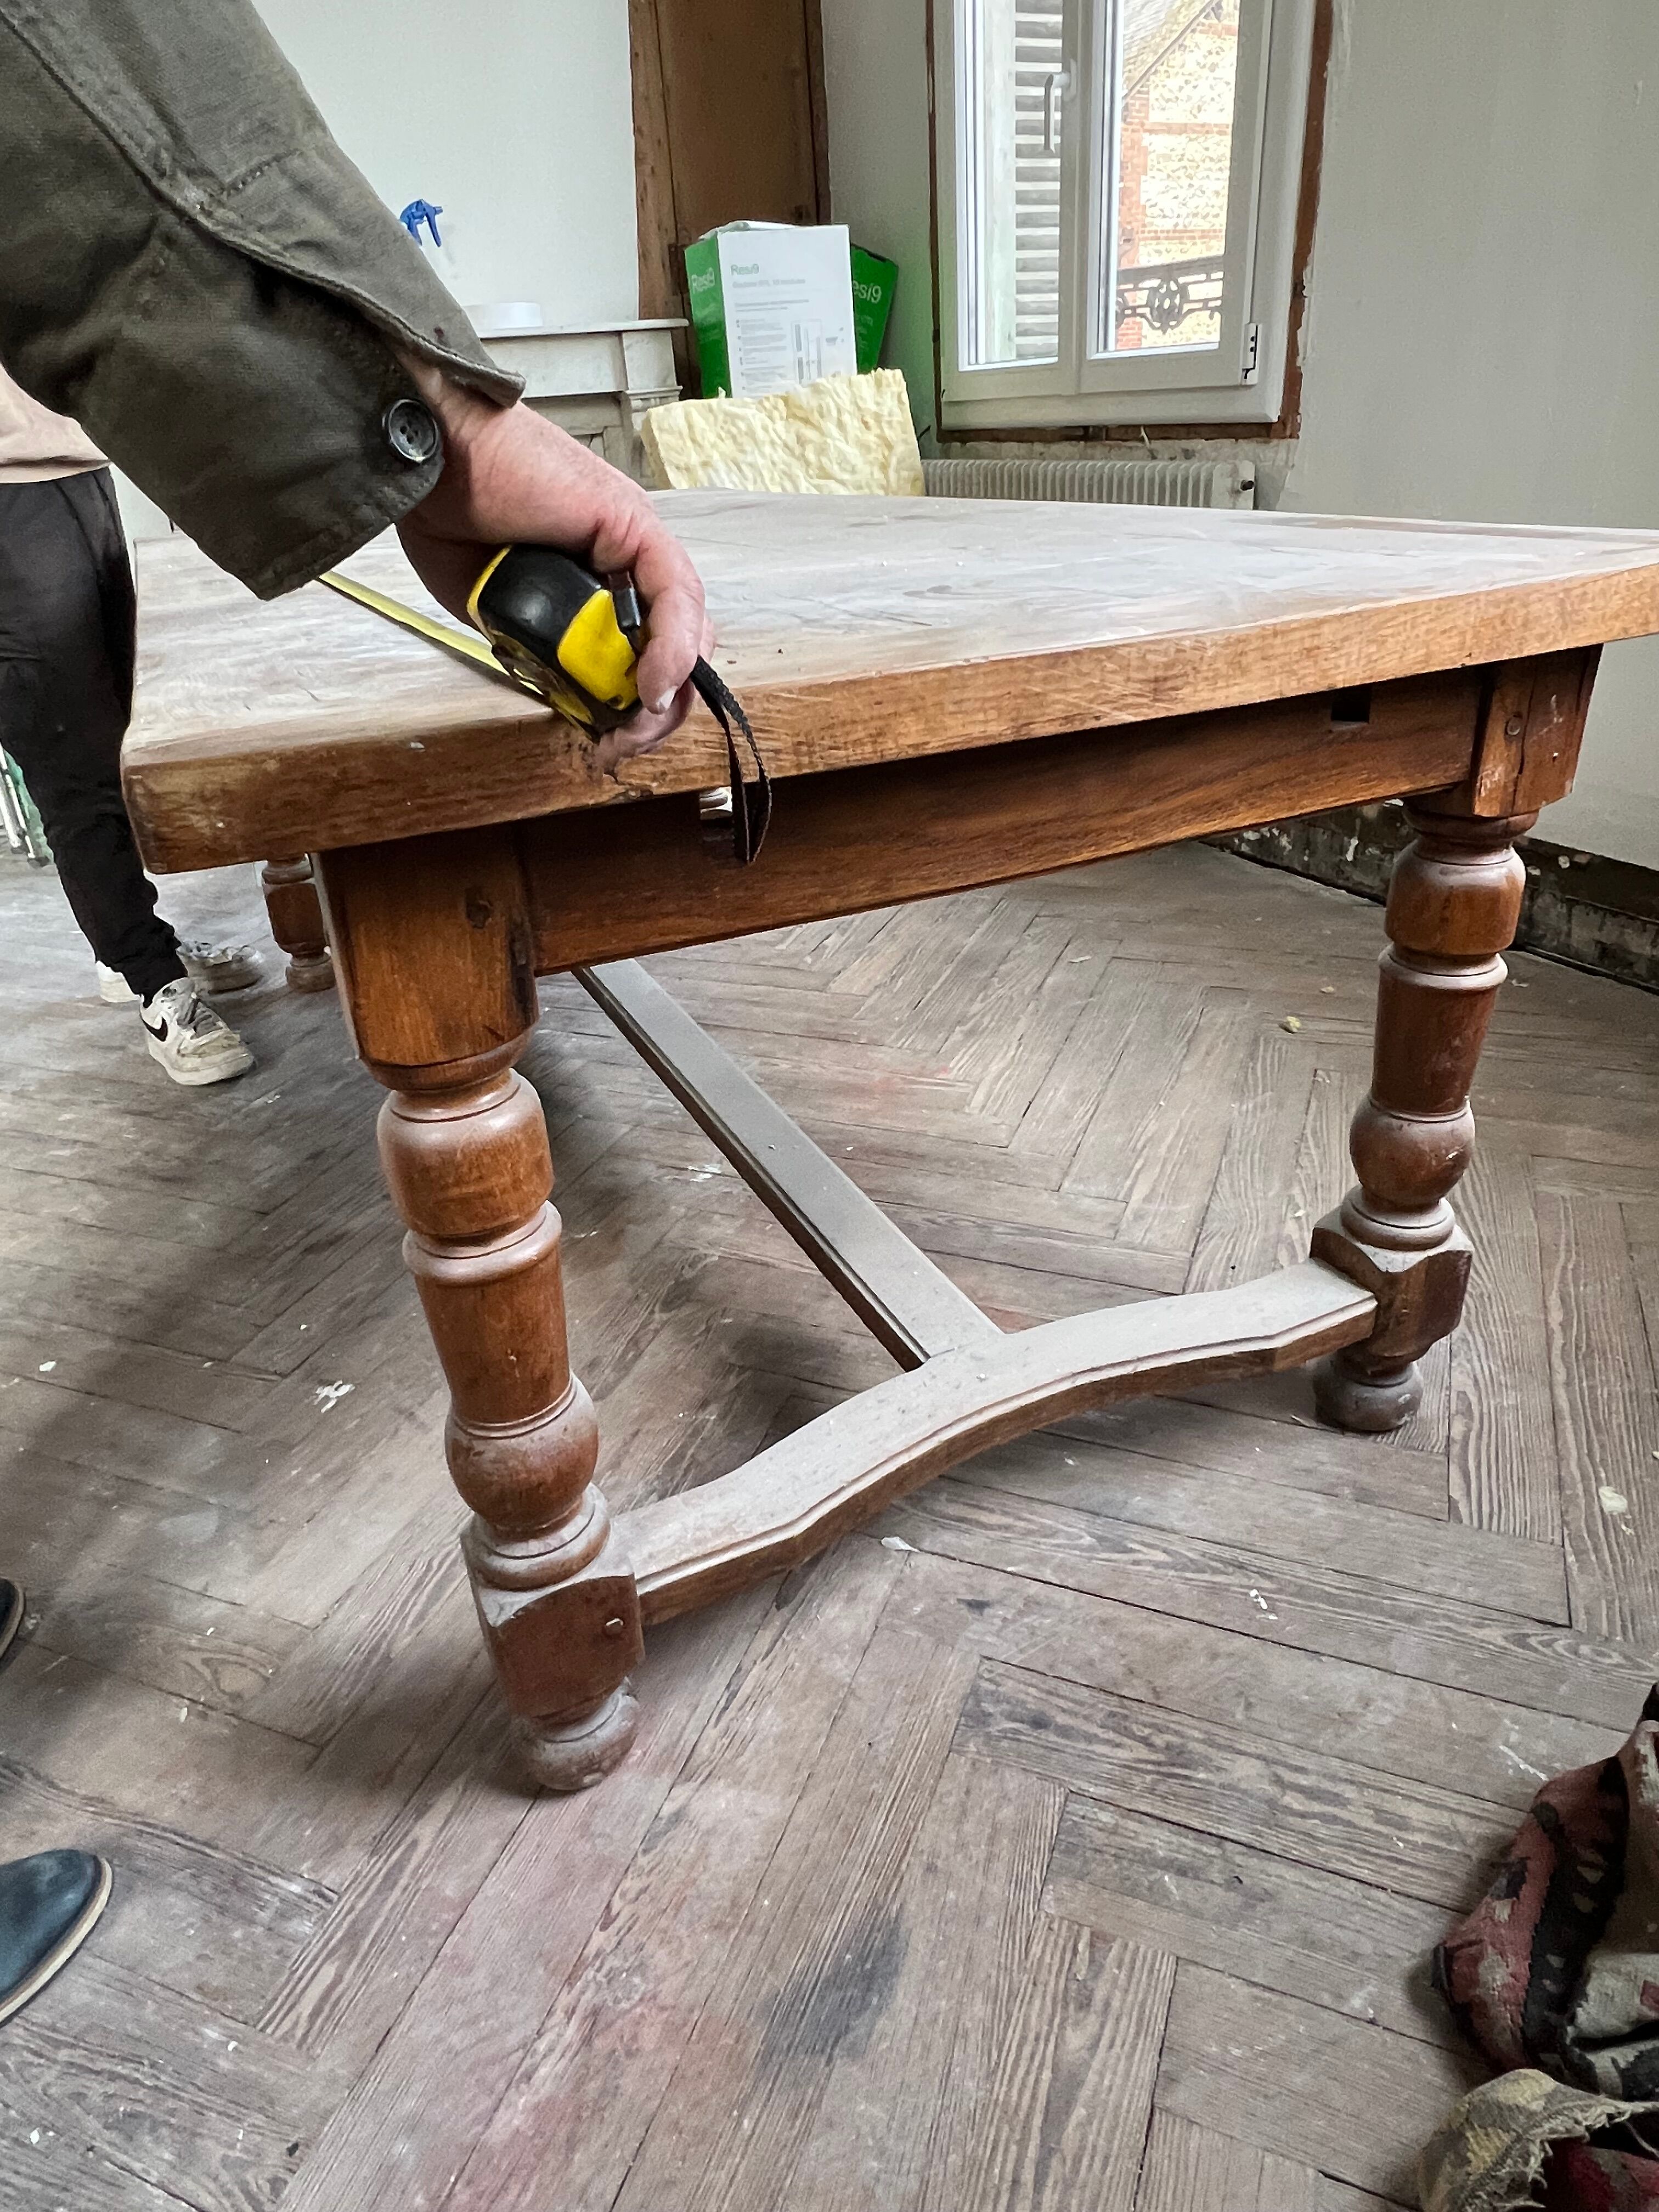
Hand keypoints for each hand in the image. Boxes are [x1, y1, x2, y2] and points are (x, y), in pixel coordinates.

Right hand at [397, 382, 709, 768]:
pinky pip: (675, 596)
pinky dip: (671, 648)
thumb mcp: (500, 612)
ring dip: (664, 692)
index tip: (607, 745)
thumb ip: (542, 648)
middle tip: (618, 745)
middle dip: (654, 713)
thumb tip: (566, 693)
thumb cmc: (451, 519)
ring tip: (632, 723)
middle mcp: (625, 565)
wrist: (432, 455)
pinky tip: (651, 686)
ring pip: (687, 631)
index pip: (644, 657)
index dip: (635, 711)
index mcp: (594, 585)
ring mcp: (634, 544)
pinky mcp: (635, 525)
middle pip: (677, 652)